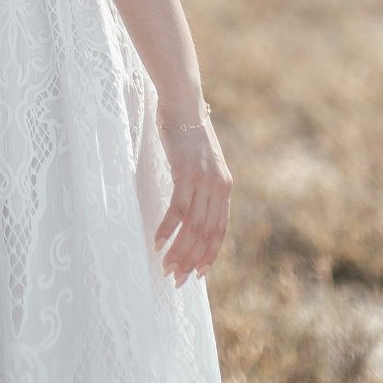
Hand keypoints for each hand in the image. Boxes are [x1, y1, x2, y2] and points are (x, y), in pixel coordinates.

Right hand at [152, 110, 231, 287]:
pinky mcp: (186, 173)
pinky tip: (158, 242)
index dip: (209, 255)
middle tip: (176, 279)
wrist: (183, 103)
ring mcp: (203, 180)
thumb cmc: (186, 132)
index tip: (197, 275)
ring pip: (193, 227)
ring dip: (178, 251)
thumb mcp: (201, 162)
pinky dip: (167, 229)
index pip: (220, 231)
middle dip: (191, 260)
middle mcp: (218, 187)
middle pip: (206, 234)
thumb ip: (201, 185)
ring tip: (165, 267)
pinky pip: (178, 209)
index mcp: (224, 187)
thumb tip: (191, 209)